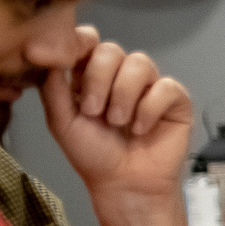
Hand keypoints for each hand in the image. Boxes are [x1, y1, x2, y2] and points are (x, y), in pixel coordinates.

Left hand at [41, 27, 192, 225]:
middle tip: (94, 111)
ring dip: (124, 95)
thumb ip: (52, 86)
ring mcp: (149, 85)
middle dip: (100, 79)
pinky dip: (150, 109)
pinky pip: (165, 87)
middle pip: (112, 49)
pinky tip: (142, 129)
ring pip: (140, 63)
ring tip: (119, 123)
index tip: (72, 62)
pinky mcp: (175, 99)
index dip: (81, 44)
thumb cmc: (93, 154)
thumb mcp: (61, 120)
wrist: (125, 183)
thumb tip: (49, 53)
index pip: (88, 41)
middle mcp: (120, 76)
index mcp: (91, 75)